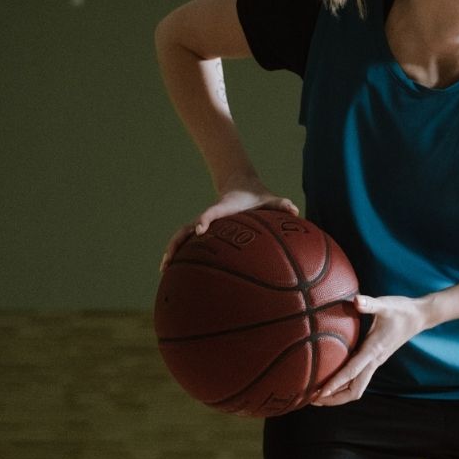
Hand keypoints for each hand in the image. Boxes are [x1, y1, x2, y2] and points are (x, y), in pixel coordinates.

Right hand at [159, 184, 298, 271]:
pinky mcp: (204, 230)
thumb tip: (294, 210)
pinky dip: (180, 255)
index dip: (205, 220)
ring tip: (165, 269)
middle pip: (188, 228)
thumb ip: (281, 204)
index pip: (211, 214)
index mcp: (223, 209)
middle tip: (170, 259)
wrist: (242, 186)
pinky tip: (174, 271)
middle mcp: (210, 217)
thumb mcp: (270, 199)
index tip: (199, 231)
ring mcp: (204, 223)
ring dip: (173, 250)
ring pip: (183, 236)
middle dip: (178, 242)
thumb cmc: (258, 198)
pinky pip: (188, 243)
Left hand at [312, 295, 429, 405]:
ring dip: (338, 395)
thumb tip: (355, 300)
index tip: (319, 393)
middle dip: (334, 398)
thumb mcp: (385, 305)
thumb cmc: (402, 310)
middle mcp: (374, 360)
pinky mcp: (375, 359)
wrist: (420, 316)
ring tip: (318, 396)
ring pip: (356, 387)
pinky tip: (333, 381)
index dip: (335, 384)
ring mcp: (375, 362)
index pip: (352, 372)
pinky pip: (358, 378)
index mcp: (373, 350)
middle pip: (354, 390)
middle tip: (312, 400)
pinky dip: (345, 385)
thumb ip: (370, 304)